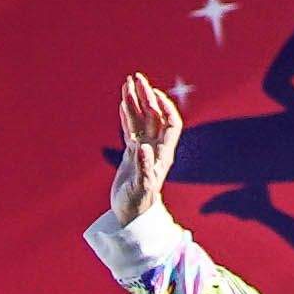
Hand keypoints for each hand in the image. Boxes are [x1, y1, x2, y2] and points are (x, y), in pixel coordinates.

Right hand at [112, 71, 181, 219]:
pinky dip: (127, 114)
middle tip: (136, 78)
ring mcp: (143, 148)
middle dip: (147, 96)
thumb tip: (144, 146)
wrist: (131, 215)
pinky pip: (130, 128)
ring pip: (140, 119)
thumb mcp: (141, 188)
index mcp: (163, 153)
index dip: (165, 107)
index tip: (154, 94)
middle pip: (154, 115)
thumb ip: (143, 167)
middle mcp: (155, 147)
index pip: (170, 123)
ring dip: (135, 101)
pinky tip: (123, 102)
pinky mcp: (131, 153)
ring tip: (127, 83)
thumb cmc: (137, 205)